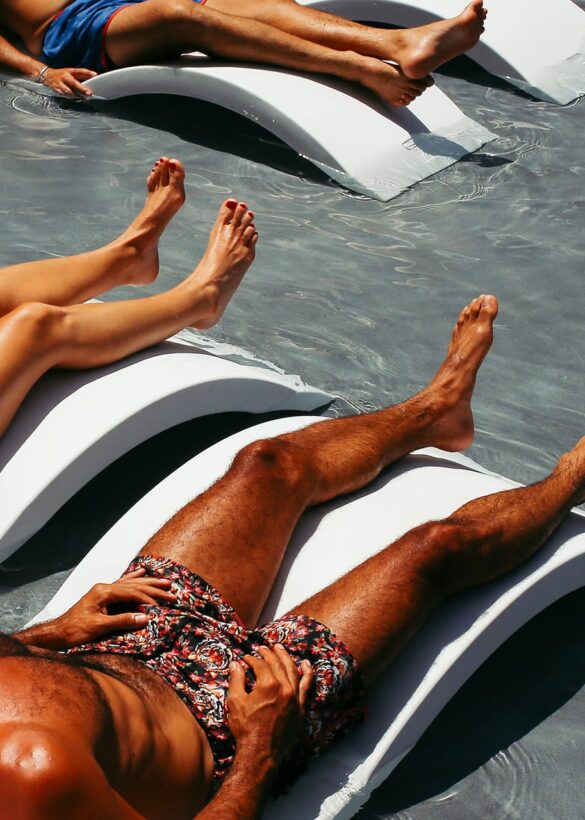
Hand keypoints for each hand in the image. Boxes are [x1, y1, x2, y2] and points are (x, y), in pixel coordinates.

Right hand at [40, 66, 95, 96]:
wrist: (47, 75)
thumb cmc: (62, 76)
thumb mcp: (71, 73)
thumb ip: (80, 77)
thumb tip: (92, 82)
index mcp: (70, 71)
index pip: (80, 71)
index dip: (88, 72)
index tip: (95, 74)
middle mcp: (65, 76)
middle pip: (74, 83)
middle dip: (82, 88)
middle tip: (89, 93)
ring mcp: (60, 82)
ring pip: (69, 90)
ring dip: (76, 95)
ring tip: (82, 98)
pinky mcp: (56, 88)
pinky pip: (63, 94)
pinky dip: (68, 96)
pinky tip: (73, 98)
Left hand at [54, 568, 176, 646]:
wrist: (57, 634)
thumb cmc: (75, 631)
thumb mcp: (100, 627)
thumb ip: (123, 621)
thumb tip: (146, 618)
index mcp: (104, 592)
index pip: (132, 592)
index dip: (149, 598)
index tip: (164, 604)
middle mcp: (104, 587)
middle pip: (134, 585)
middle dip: (154, 588)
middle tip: (171, 590)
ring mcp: (103, 590)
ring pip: (130, 583)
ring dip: (148, 583)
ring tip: (164, 581)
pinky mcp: (102, 596)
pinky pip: (122, 585)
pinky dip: (133, 579)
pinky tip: (141, 572)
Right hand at [227, 644, 314, 769]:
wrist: (260, 753)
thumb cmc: (245, 728)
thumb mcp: (235, 702)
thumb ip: (236, 680)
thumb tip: (235, 665)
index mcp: (268, 685)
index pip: (260, 665)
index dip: (252, 660)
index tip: (245, 659)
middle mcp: (285, 688)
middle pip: (277, 664)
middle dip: (268, 654)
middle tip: (262, 648)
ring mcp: (295, 698)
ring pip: (293, 671)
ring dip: (286, 657)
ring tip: (280, 648)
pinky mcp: (301, 708)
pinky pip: (307, 687)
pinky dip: (307, 674)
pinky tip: (306, 664)